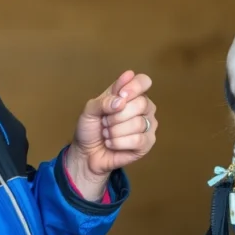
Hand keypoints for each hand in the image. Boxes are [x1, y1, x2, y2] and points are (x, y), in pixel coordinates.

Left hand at [68, 71, 156, 196]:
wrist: (86, 153)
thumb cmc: (90, 128)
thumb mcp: (90, 110)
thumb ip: (104, 101)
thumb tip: (120, 101)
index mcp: (131, 94)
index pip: (144, 82)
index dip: (133, 87)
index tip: (119, 95)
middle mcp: (144, 108)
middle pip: (141, 103)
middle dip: (117, 115)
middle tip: (105, 121)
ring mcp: (148, 126)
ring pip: (138, 123)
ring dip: (115, 131)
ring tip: (107, 133)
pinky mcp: (146, 143)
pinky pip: (138, 140)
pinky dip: (119, 142)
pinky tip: (111, 143)